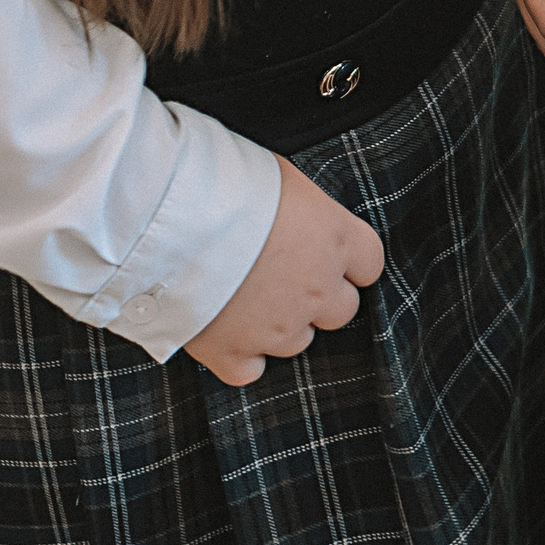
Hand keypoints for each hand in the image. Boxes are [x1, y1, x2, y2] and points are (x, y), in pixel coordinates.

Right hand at [183, 156, 384, 387]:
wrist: (175, 215)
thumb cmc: (229, 180)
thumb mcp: (283, 176)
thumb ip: (306, 209)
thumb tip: (302, 214)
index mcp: (335, 239)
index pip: (370, 263)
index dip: (349, 259)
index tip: (328, 251)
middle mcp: (317, 289)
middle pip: (341, 310)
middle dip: (318, 295)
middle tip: (284, 272)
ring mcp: (277, 328)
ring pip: (298, 341)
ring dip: (280, 323)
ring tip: (246, 291)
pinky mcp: (234, 353)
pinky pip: (251, 369)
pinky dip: (241, 354)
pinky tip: (227, 326)